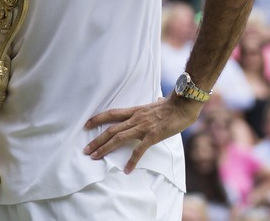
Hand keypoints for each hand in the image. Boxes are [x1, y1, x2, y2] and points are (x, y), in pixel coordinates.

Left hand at [82, 96, 200, 173]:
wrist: (183, 105)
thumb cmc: (173, 104)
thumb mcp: (158, 102)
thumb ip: (154, 104)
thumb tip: (157, 100)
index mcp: (135, 111)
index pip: (111, 113)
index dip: (98, 119)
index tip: (86, 125)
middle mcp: (135, 118)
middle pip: (111, 129)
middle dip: (97, 140)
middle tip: (86, 150)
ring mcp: (143, 127)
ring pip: (119, 138)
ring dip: (105, 148)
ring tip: (95, 157)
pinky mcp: (152, 136)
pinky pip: (139, 150)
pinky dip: (132, 160)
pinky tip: (126, 170)